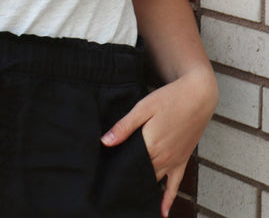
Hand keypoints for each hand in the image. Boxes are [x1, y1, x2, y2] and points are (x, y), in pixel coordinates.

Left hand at [101, 68, 216, 217]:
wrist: (198, 95)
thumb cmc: (170, 98)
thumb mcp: (143, 107)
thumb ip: (124, 126)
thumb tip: (105, 142)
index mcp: (150, 143)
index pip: (127, 163)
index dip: (115, 169)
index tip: (103, 176)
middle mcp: (162, 157)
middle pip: (139, 173)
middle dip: (126, 178)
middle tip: (110, 187)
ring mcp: (174, 161)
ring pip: (154, 181)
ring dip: (142, 188)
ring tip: (126, 197)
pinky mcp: (182, 160)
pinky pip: (175, 185)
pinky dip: (168, 199)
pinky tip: (163, 212)